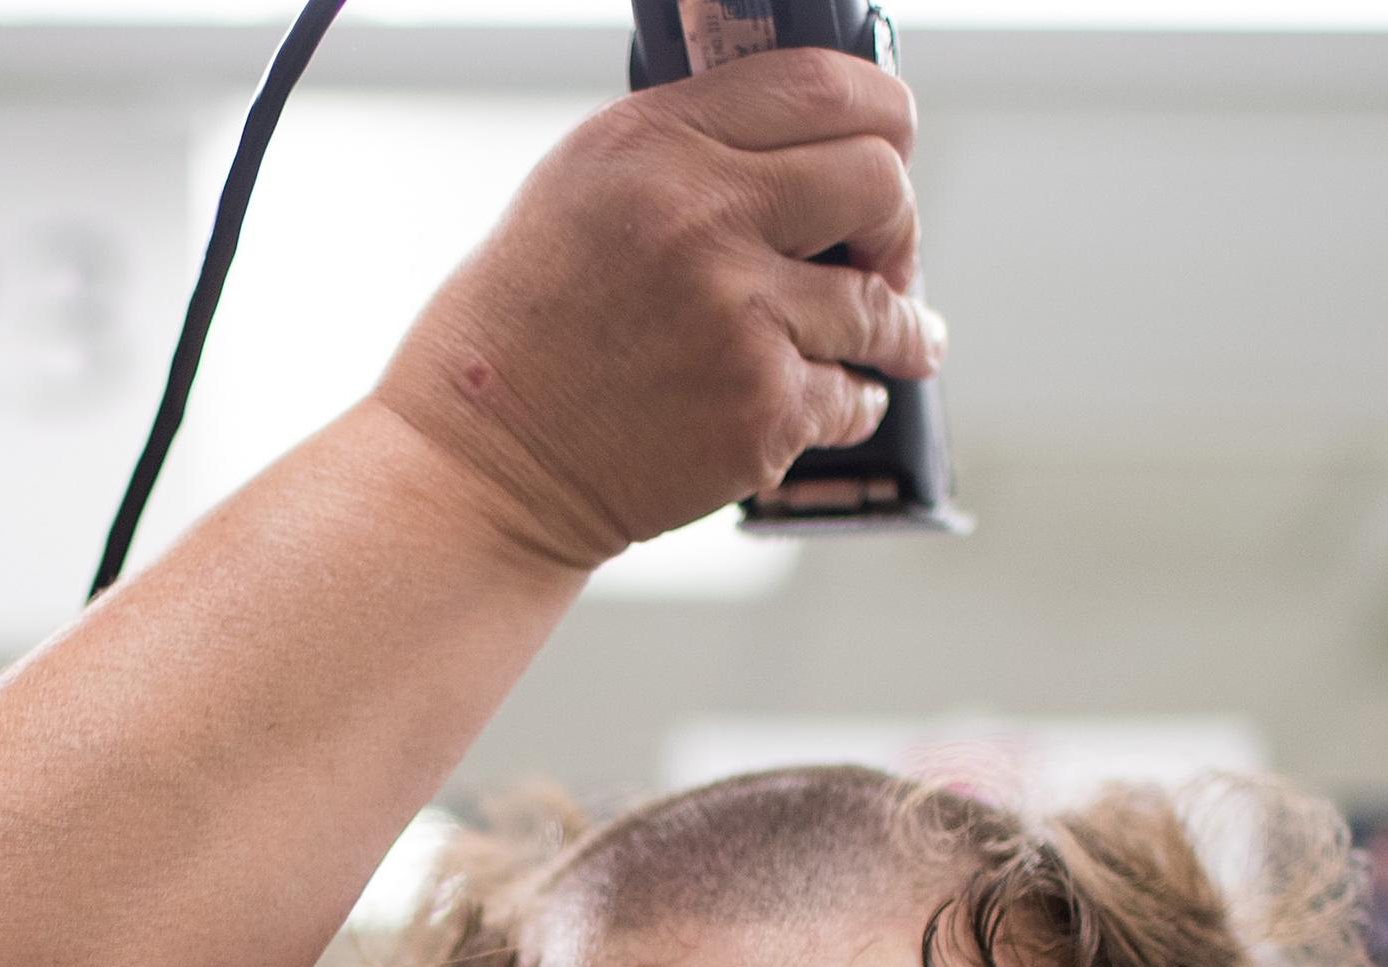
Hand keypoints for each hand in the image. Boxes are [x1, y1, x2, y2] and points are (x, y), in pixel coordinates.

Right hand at [373, 47, 943, 571]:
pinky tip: (822, 401)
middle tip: (884, 258)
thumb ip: (694, 147)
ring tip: (900, 341)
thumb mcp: (585, 186)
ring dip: (902, 328)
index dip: (883, 116)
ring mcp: (736, 317)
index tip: (892, 147)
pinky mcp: (759, 409)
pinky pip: (855, 394)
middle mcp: (700, 217)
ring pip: (884, 304)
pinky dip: (850, 402)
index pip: (825, 86)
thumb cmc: (529, 324)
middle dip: (899, 224)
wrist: (485, 459)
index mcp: (657, 142)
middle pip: (879, 180)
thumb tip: (818, 145)